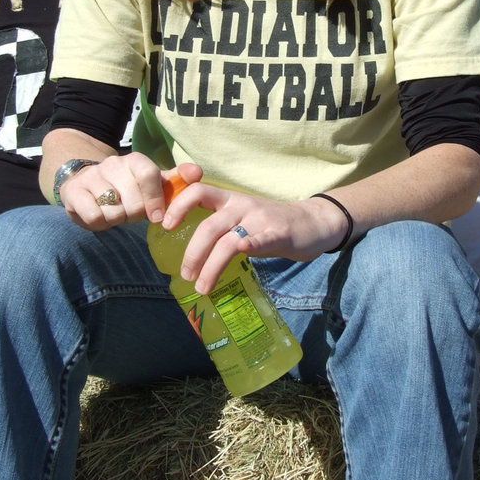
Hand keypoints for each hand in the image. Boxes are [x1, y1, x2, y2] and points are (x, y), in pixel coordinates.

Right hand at [57, 154, 202, 231]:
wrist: (85, 183)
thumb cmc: (126, 187)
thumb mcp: (152, 183)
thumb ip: (175, 181)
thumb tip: (197, 173)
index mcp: (135, 161)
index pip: (148, 175)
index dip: (155, 199)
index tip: (157, 218)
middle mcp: (112, 164)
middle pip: (133, 202)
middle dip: (135, 215)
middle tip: (130, 211)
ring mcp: (91, 177)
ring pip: (114, 211)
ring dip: (117, 219)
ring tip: (115, 212)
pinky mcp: (73, 193)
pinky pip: (94, 216)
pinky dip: (99, 223)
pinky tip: (100, 215)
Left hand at [161, 182, 350, 293]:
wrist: (313, 222)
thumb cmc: (272, 223)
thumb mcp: (243, 216)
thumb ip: (219, 225)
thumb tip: (188, 248)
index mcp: (230, 200)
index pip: (198, 191)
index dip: (178, 205)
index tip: (165, 226)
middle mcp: (242, 206)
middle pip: (209, 226)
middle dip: (193, 253)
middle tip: (185, 275)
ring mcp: (261, 220)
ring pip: (228, 241)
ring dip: (211, 266)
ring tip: (202, 287)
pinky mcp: (280, 234)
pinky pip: (262, 239)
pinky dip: (251, 244)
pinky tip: (243, 251)